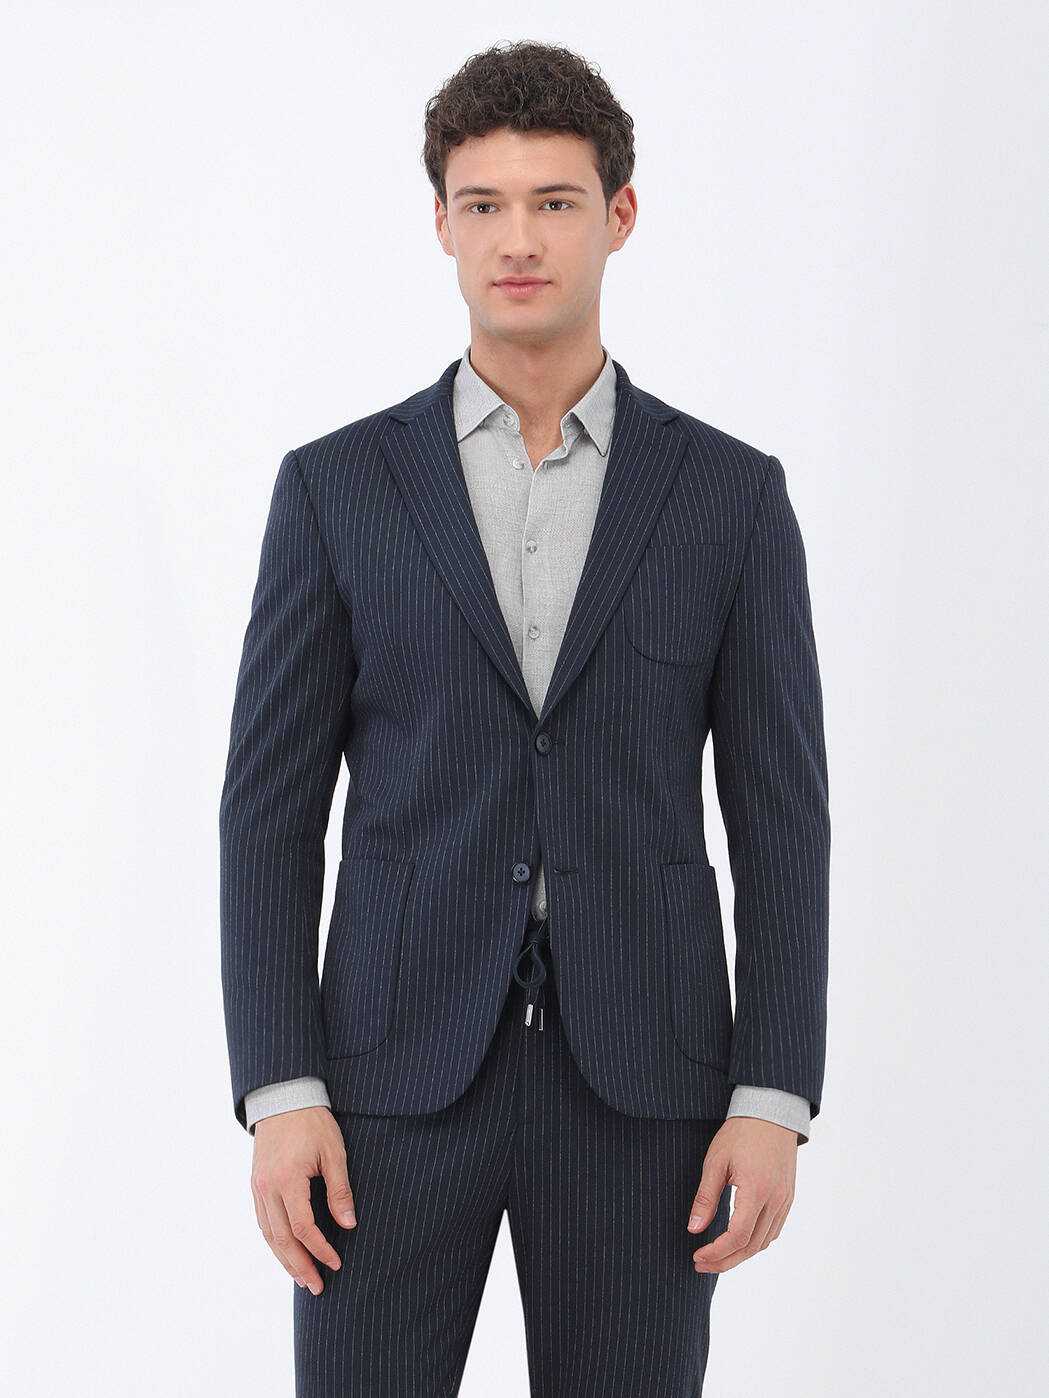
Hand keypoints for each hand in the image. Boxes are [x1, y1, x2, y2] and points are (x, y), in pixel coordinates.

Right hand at [251, 1106, 356, 1294]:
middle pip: (281, 1239)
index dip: (320, 1250)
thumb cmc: (313, 1123)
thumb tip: (348, 1225)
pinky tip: (286, 1253)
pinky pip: (263, 1221)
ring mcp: (257, 1187)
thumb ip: (339, 1191)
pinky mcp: (255, 1184)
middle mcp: (267, 1188)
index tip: (336, 1263)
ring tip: (301, 1279)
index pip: (303, 1228)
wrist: (284, 1098)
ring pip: (268, 1234)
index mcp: (287, 1179)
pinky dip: (274, 1242)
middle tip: (317, 1287)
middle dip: (300, 1266)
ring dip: (284, 1260)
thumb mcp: (333, 1153)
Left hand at [686, 1115, 797, 1272]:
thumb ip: (706, 1197)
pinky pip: (774, 1230)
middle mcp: (775, 1200)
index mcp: (756, 1191)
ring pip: (764, 1242)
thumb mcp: (715, 1161)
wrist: (771, 1112)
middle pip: (752, 1247)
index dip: (716, 1252)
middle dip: (725, 1261)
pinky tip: (739, 1241)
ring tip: (717, 1256)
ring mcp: (785, 1200)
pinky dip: (756, 1242)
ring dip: (740, 1255)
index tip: (697, 1256)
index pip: (737, 1237)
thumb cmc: (741, 1133)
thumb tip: (694, 1229)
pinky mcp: (788, 1197)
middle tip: (701, 1264)